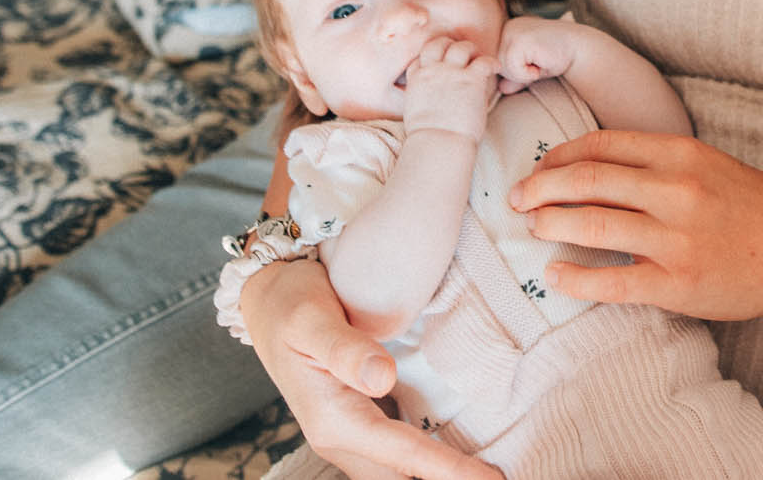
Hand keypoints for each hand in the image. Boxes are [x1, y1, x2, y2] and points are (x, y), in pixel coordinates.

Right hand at [243, 257, 504, 479]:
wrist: (268, 299)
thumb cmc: (291, 303)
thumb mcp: (312, 319)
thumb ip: (347, 350)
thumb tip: (383, 379)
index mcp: (332, 419)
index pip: (403, 454)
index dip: (447, 469)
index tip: (488, 478)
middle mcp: (339, 436)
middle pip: (400, 477)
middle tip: (495, 478)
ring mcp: (346, 433)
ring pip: (396, 472)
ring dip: (433, 474)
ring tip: (481, 472)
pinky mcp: (354, 423)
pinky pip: (393, 456)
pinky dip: (422, 461)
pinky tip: (454, 455)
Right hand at [401, 37, 498, 140]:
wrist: (439, 142)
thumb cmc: (428, 136)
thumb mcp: (414, 111)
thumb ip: (422, 98)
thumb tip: (431, 100)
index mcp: (417, 80)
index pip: (420, 57)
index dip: (431, 56)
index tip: (440, 61)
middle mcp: (432, 71)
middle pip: (438, 44)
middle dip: (449, 45)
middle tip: (460, 53)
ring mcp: (451, 73)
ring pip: (461, 47)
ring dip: (471, 50)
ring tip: (478, 57)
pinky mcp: (470, 79)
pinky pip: (484, 61)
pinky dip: (491, 62)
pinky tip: (496, 67)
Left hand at [496, 15, 583, 92]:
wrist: (581, 49)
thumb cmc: (558, 57)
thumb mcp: (533, 68)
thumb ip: (516, 75)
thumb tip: (501, 88)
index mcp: (509, 30)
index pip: (497, 60)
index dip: (516, 70)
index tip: (536, 63)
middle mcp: (508, 27)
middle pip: (497, 64)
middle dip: (518, 73)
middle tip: (539, 64)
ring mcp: (513, 31)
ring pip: (503, 67)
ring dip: (523, 74)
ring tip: (541, 63)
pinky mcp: (520, 40)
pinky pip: (513, 68)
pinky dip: (527, 74)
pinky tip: (542, 63)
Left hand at [506, 128, 762, 320]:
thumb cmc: (754, 206)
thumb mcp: (707, 164)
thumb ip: (655, 162)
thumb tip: (587, 169)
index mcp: (680, 153)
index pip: (600, 145)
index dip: (558, 157)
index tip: (537, 169)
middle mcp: (676, 190)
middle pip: (587, 180)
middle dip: (540, 188)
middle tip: (516, 198)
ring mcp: (676, 239)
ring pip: (591, 226)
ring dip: (550, 224)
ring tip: (533, 227)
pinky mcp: (677, 285)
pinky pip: (611, 281)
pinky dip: (574, 277)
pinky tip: (554, 273)